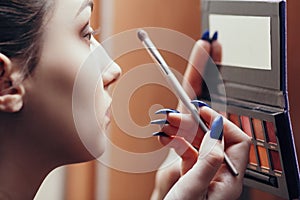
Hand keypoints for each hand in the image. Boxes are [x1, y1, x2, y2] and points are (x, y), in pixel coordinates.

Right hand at [151, 31, 250, 199]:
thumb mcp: (193, 192)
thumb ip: (208, 159)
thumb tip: (219, 126)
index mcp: (227, 174)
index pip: (234, 135)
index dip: (219, 118)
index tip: (200, 108)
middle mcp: (217, 164)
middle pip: (216, 119)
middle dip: (209, 85)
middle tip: (207, 49)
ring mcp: (201, 162)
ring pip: (196, 128)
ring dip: (180, 118)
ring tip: (164, 116)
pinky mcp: (187, 164)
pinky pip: (183, 141)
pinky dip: (172, 134)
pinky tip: (162, 133)